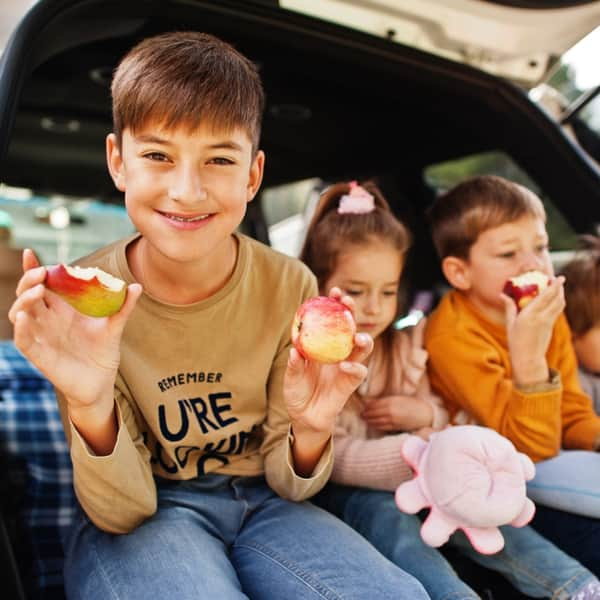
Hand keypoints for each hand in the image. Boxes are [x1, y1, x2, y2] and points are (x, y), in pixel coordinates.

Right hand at [9, 249, 141, 409]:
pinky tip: (23, 318)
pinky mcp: (39, 354)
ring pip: (20, 313)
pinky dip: (20, 328)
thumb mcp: (115, 327)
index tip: (32, 252)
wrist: (101, 383)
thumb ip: (123, 307)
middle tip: (41, 273)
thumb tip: (136, 286)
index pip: (43, 284)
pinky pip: (23, 340)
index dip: (34, 268)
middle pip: (28, 294)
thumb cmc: (103, 352)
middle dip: (30, 280)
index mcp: (62, 308)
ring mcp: (41, 336)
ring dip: (24, 300)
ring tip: (37, 291)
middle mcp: (47, 319)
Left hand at [284, 287, 372, 433]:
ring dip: (363, 339)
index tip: (334, 291)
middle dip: (352, 313)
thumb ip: (294, 365)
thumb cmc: (297, 392)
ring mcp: (346, 366)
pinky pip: (358, 373)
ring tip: (357, 336)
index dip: (335, 305)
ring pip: (363, 348)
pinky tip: (344, 366)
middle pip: (350, 327)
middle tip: (347, 303)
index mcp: (323, 345)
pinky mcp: (351, 383)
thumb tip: (294, 351)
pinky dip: (354, 368)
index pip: (332, 320)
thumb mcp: (291, 377)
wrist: (305, 417)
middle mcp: (338, 352)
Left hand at [361, 394, 432, 431]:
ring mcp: (392, 419)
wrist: (425, 414)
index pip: (374, 404)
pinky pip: (382, 427)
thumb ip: (387, 400)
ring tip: (364, 419)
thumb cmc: (413, 404)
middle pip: (374, 413)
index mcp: (391, 401)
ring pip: (377, 421)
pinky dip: (376, 425)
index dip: (368, 406)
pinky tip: (372, 424)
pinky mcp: (395, 427)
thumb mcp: (399, 398)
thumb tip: (373, 403)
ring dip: (369, 420)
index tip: (364, 407)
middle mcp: (390, 410)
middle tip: (361, 414)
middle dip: (366, 414)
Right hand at [502, 275, 564, 385]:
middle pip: (556, 298)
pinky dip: (558, 302)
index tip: (557, 277)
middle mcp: (541, 317)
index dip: (553, 286)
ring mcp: (548, 322)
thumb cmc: (516, 342)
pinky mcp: (551, 326)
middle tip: (557, 279)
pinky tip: (554, 299)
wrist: (528, 358)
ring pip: (560, 304)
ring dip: (560, 294)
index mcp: (529, 315)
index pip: (545, 297)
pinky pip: (557, 310)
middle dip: (559, 287)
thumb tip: (503, 295)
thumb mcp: (510, 324)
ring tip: (556, 288)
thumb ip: (509, 307)